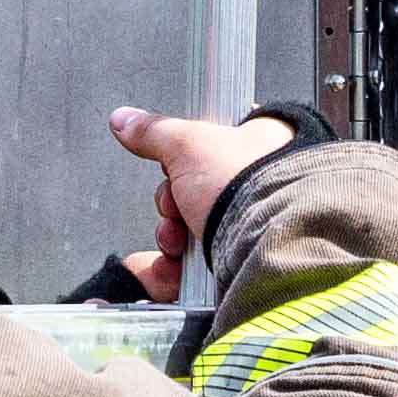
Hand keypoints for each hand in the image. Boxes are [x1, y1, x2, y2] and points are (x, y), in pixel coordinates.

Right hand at [106, 105, 299, 295]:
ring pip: (193, 234)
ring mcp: (254, 228)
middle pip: (194, 194)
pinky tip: (170, 274)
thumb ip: (154, 132)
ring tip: (176, 246)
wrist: (271, 246)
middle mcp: (262, 186)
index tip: (173, 166)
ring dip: (171, 242)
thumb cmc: (250, 186)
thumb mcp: (189, 143)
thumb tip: (126, 121)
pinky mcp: (242, 266)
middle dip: (173, 207)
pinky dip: (175, 275)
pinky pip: (197, 271)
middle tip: (176, 209)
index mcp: (262, 144)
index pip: (212, 146)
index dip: (182, 158)